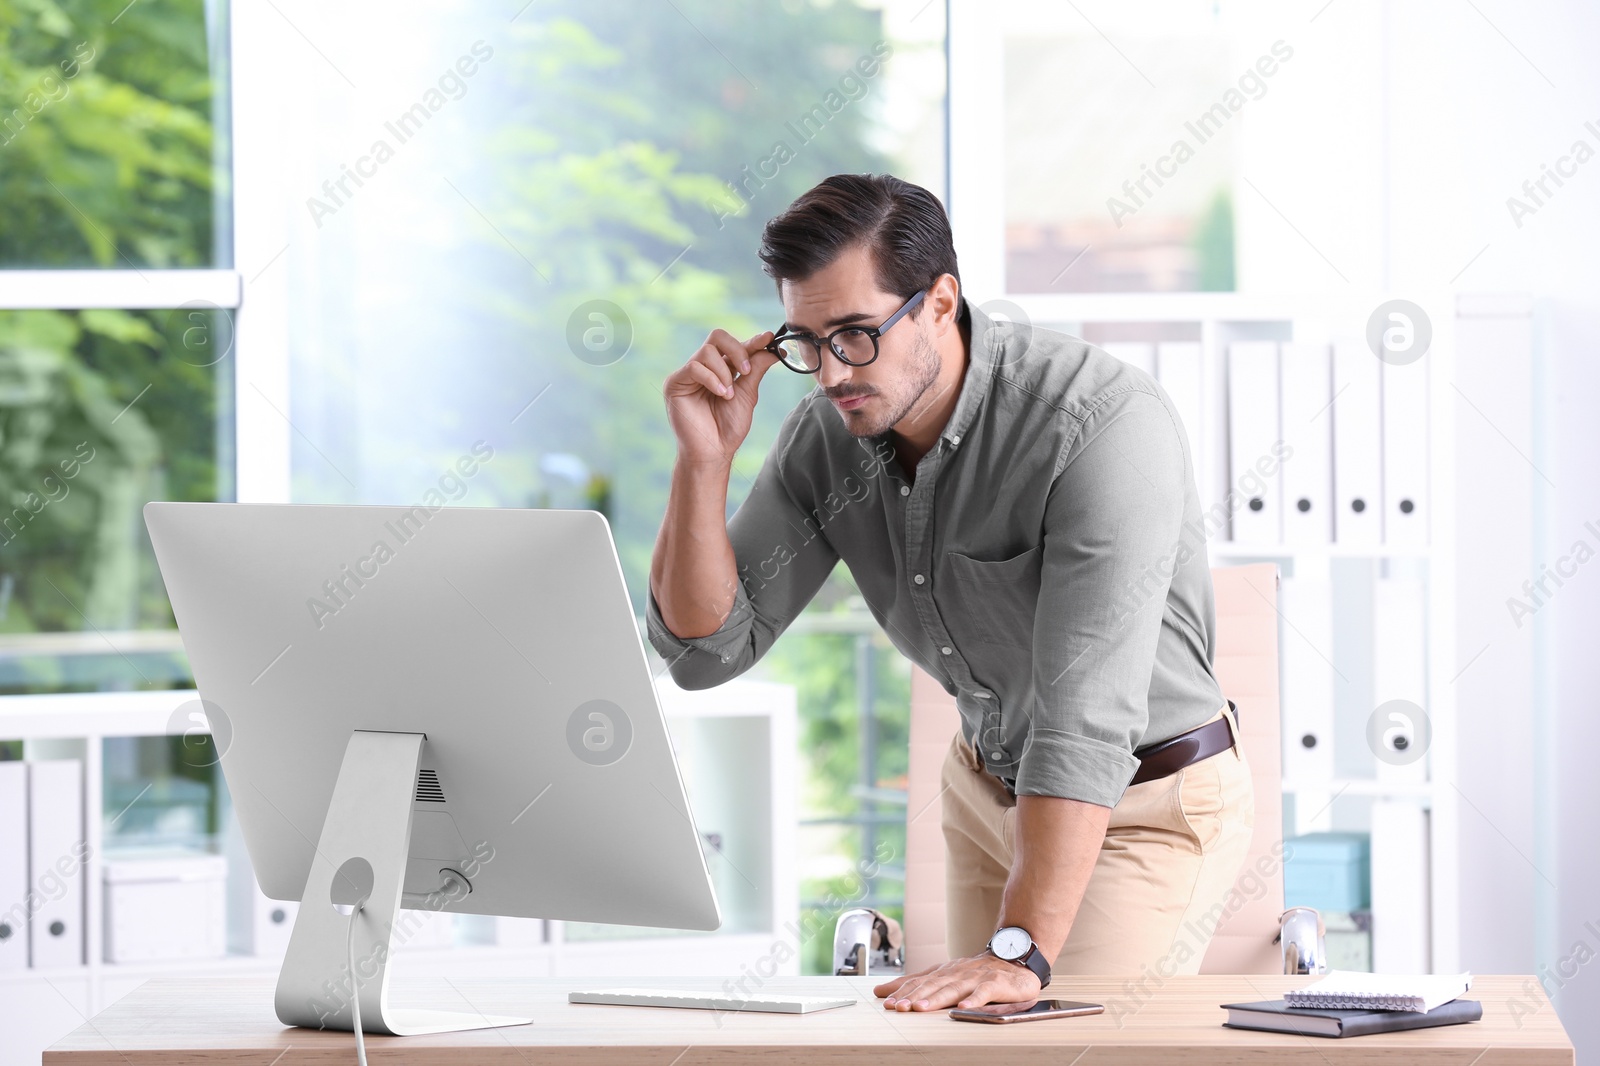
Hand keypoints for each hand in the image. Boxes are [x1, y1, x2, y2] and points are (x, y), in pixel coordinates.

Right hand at [663, 329, 779, 467]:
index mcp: (720, 369)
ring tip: (727, 394)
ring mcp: (688, 374)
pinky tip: (720, 394)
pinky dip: (711, 379)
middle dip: (736, 350)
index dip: (752, 341)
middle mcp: (704, 368)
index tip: (769, 337)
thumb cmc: (728, 428)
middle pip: (717, 337)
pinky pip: (694, 367)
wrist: (713, 451)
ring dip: (723, 373)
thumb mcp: (747, 394)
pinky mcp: (675, 383)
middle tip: (745, 370)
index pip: (734, 346)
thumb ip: (755, 369)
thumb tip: (773, 348)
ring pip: (707, 351)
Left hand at [872, 952, 1041, 1011]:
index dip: (903, 991)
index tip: (886, 1002)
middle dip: (914, 996)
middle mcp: (957, 973)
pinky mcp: (995, 984)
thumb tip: (882, 991)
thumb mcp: (945, 976)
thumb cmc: (977, 973)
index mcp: (944, 972)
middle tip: (898, 1007)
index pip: (920, 981)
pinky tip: (963, 1009)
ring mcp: (975, 977)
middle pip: (933, 985)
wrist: (1014, 961)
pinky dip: (973, 1000)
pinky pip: (983, 993)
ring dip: (937, 999)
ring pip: (954, 988)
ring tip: (921, 1008)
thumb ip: (916, 983)